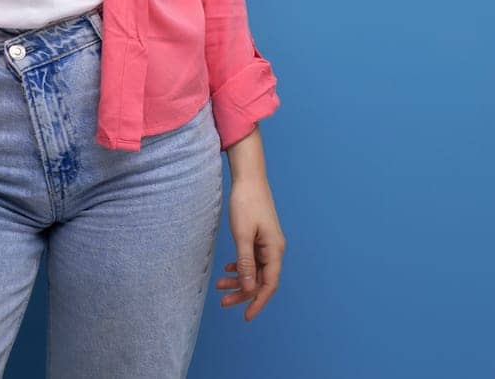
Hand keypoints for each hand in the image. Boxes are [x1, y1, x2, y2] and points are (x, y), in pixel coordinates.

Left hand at [215, 175, 284, 321]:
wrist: (248, 178)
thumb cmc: (246, 203)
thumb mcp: (242, 235)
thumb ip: (245, 263)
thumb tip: (248, 287)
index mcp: (274, 250)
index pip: (269, 284)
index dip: (258, 301)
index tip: (246, 316)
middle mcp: (274, 249)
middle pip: (260, 280)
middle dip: (242, 292)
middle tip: (223, 301)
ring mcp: (267, 243)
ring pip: (254, 270)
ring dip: (239, 280)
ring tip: (219, 285)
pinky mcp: (259, 237)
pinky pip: (252, 259)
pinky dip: (240, 266)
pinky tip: (228, 269)